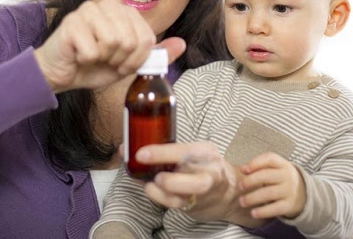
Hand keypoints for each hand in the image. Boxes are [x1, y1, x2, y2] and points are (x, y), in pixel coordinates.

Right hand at [34, 0, 185, 92]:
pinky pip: (91, 50)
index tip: (122, 63)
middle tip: (106, 60)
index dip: (136, 60)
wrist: (61, 73)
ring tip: (93, 56)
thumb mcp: (130, 63)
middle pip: (131, 40)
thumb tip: (181, 45)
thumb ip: (156, 54)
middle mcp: (106, 5)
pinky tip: (78, 54)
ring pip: (113, 41)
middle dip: (120, 60)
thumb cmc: (94, 65)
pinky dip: (86, 60)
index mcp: (124, 11)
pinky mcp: (71, 22)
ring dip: (103, 59)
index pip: (146, 38)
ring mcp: (87, 10)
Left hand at [137, 141, 265, 227]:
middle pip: (191, 171)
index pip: (184, 149)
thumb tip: (125, 149)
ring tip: (151, 185)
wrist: (227, 193)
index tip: (140, 154)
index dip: (161, 152)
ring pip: (187, 192)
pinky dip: (160, 197)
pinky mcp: (197, 204)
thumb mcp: (189, 153)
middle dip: (168, 176)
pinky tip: (151, 190)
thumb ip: (162, 152)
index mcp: (204, 151)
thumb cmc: (200, 168)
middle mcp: (208, 169)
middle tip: (151, 176)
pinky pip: (178, 203)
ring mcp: (205, 189)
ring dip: (164, 190)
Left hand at [239, 152, 305, 219]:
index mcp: (281, 164)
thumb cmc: (279, 178)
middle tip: (240, 186)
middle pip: (267, 175)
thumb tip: (242, 169)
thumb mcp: (274, 168)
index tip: (243, 170)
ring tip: (242, 201)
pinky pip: (275, 209)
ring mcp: (289, 191)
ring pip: (269, 193)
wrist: (302, 193)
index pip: (269, 158)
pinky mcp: (289, 205)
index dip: (255, 163)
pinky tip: (253, 213)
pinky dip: (263, 211)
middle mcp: (286, 176)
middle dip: (251, 181)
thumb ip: (259, 167)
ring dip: (252, 198)